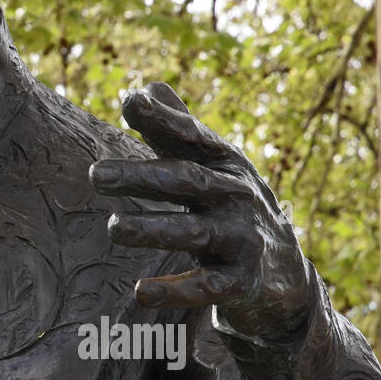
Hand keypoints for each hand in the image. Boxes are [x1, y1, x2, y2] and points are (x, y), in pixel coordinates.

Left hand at [88, 81, 311, 337]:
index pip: (192, 136)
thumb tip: (145, 87)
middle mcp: (236, 196)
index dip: (164, 119)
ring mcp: (241, 240)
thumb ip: (177, 129)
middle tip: (96, 175)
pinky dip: (175, 291)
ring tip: (114, 227)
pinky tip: (140, 292)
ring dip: (153, 230)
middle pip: (186, 181)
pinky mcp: (241, 283)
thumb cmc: (230, 204)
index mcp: (225, 163)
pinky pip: (205, 288)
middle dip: (141, 177)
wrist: (284, 270)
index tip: (129, 101)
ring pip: (193, 234)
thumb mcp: (212, 165)